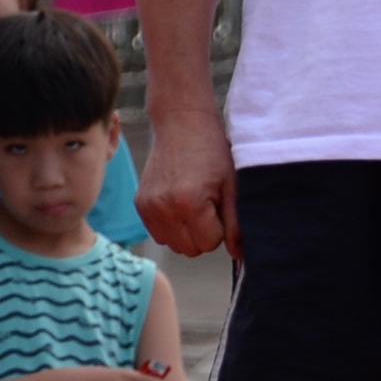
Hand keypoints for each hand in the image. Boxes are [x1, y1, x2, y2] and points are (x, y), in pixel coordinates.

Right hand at [139, 108, 239, 259]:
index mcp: (188, 204)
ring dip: (186, 232)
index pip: (209, 244)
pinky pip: (159, 233)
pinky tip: (178, 202)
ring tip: (192, 202)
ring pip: (174, 244)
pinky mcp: (140, 204)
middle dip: (203, 233)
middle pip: (191, 249)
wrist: (181, 123)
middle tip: (207, 203)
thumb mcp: (231, 186)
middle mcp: (163, 208)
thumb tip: (241, 257)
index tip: (218, 204)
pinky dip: (171, 225)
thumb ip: (236, 224)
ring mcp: (148, 207)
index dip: (219, 228)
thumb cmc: (211, 152)